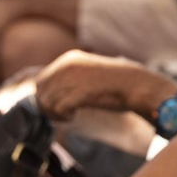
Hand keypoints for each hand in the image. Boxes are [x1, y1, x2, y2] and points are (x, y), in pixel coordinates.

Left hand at [34, 50, 170, 120]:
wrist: (137, 85)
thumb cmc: (115, 84)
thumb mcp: (88, 74)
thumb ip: (68, 80)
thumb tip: (47, 96)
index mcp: (68, 59)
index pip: (40, 81)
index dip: (46, 97)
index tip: (58, 107)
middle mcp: (66, 65)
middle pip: (40, 92)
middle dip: (47, 107)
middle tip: (63, 115)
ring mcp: (72, 78)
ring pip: (46, 102)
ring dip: (55, 113)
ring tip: (70, 115)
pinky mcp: (79, 91)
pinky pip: (58, 108)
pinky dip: (64, 116)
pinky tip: (75, 116)